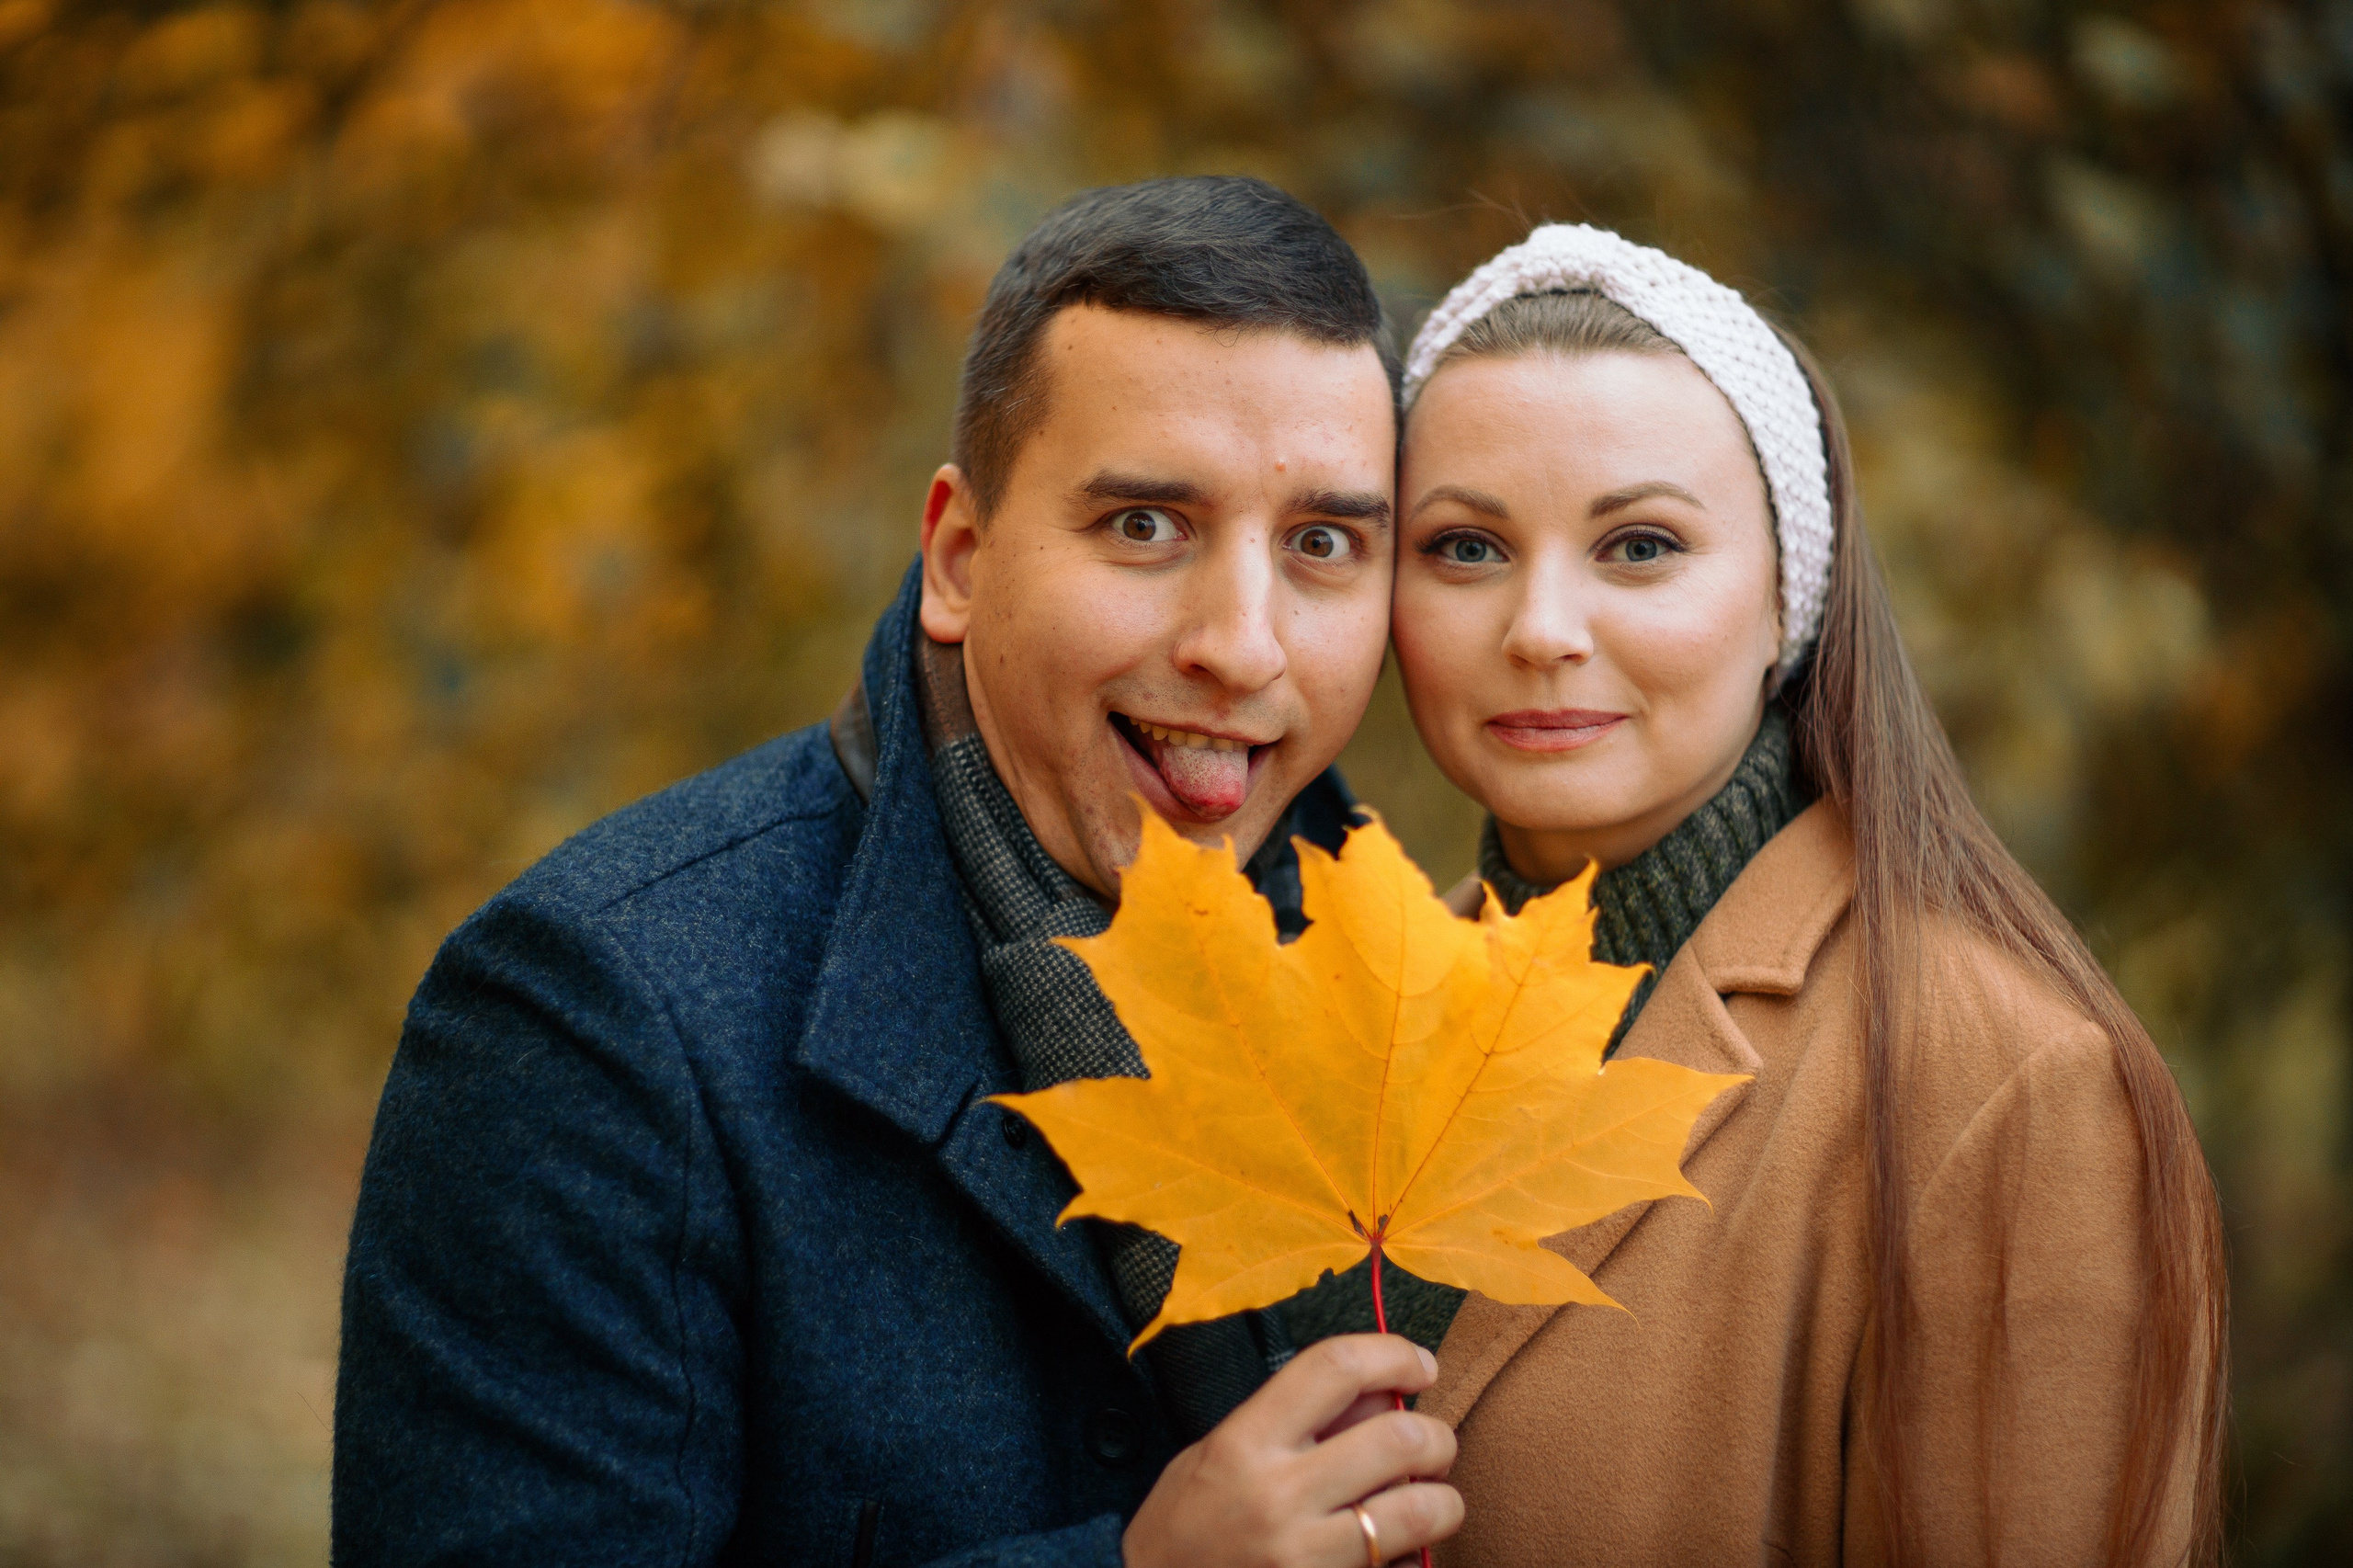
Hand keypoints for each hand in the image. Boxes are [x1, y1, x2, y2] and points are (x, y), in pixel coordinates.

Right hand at [1122, 1333, 1461, 1567]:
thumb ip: (1294, 1421)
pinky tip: (1395, 1558)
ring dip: (1443, 1500)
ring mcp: (1304, 1559)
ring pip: (1420, 1510)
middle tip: (1432, 1444)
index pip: (1335, 1368)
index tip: (1420, 1364)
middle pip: (1398, 1437)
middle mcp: (1277, 1497)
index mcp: (1245, 1443)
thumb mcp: (1217, 1454)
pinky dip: (1414, 1561)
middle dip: (1436, 1436)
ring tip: (1430, 1501)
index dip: (1392, 1354)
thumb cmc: (1184, 1527)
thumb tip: (1382, 1392)